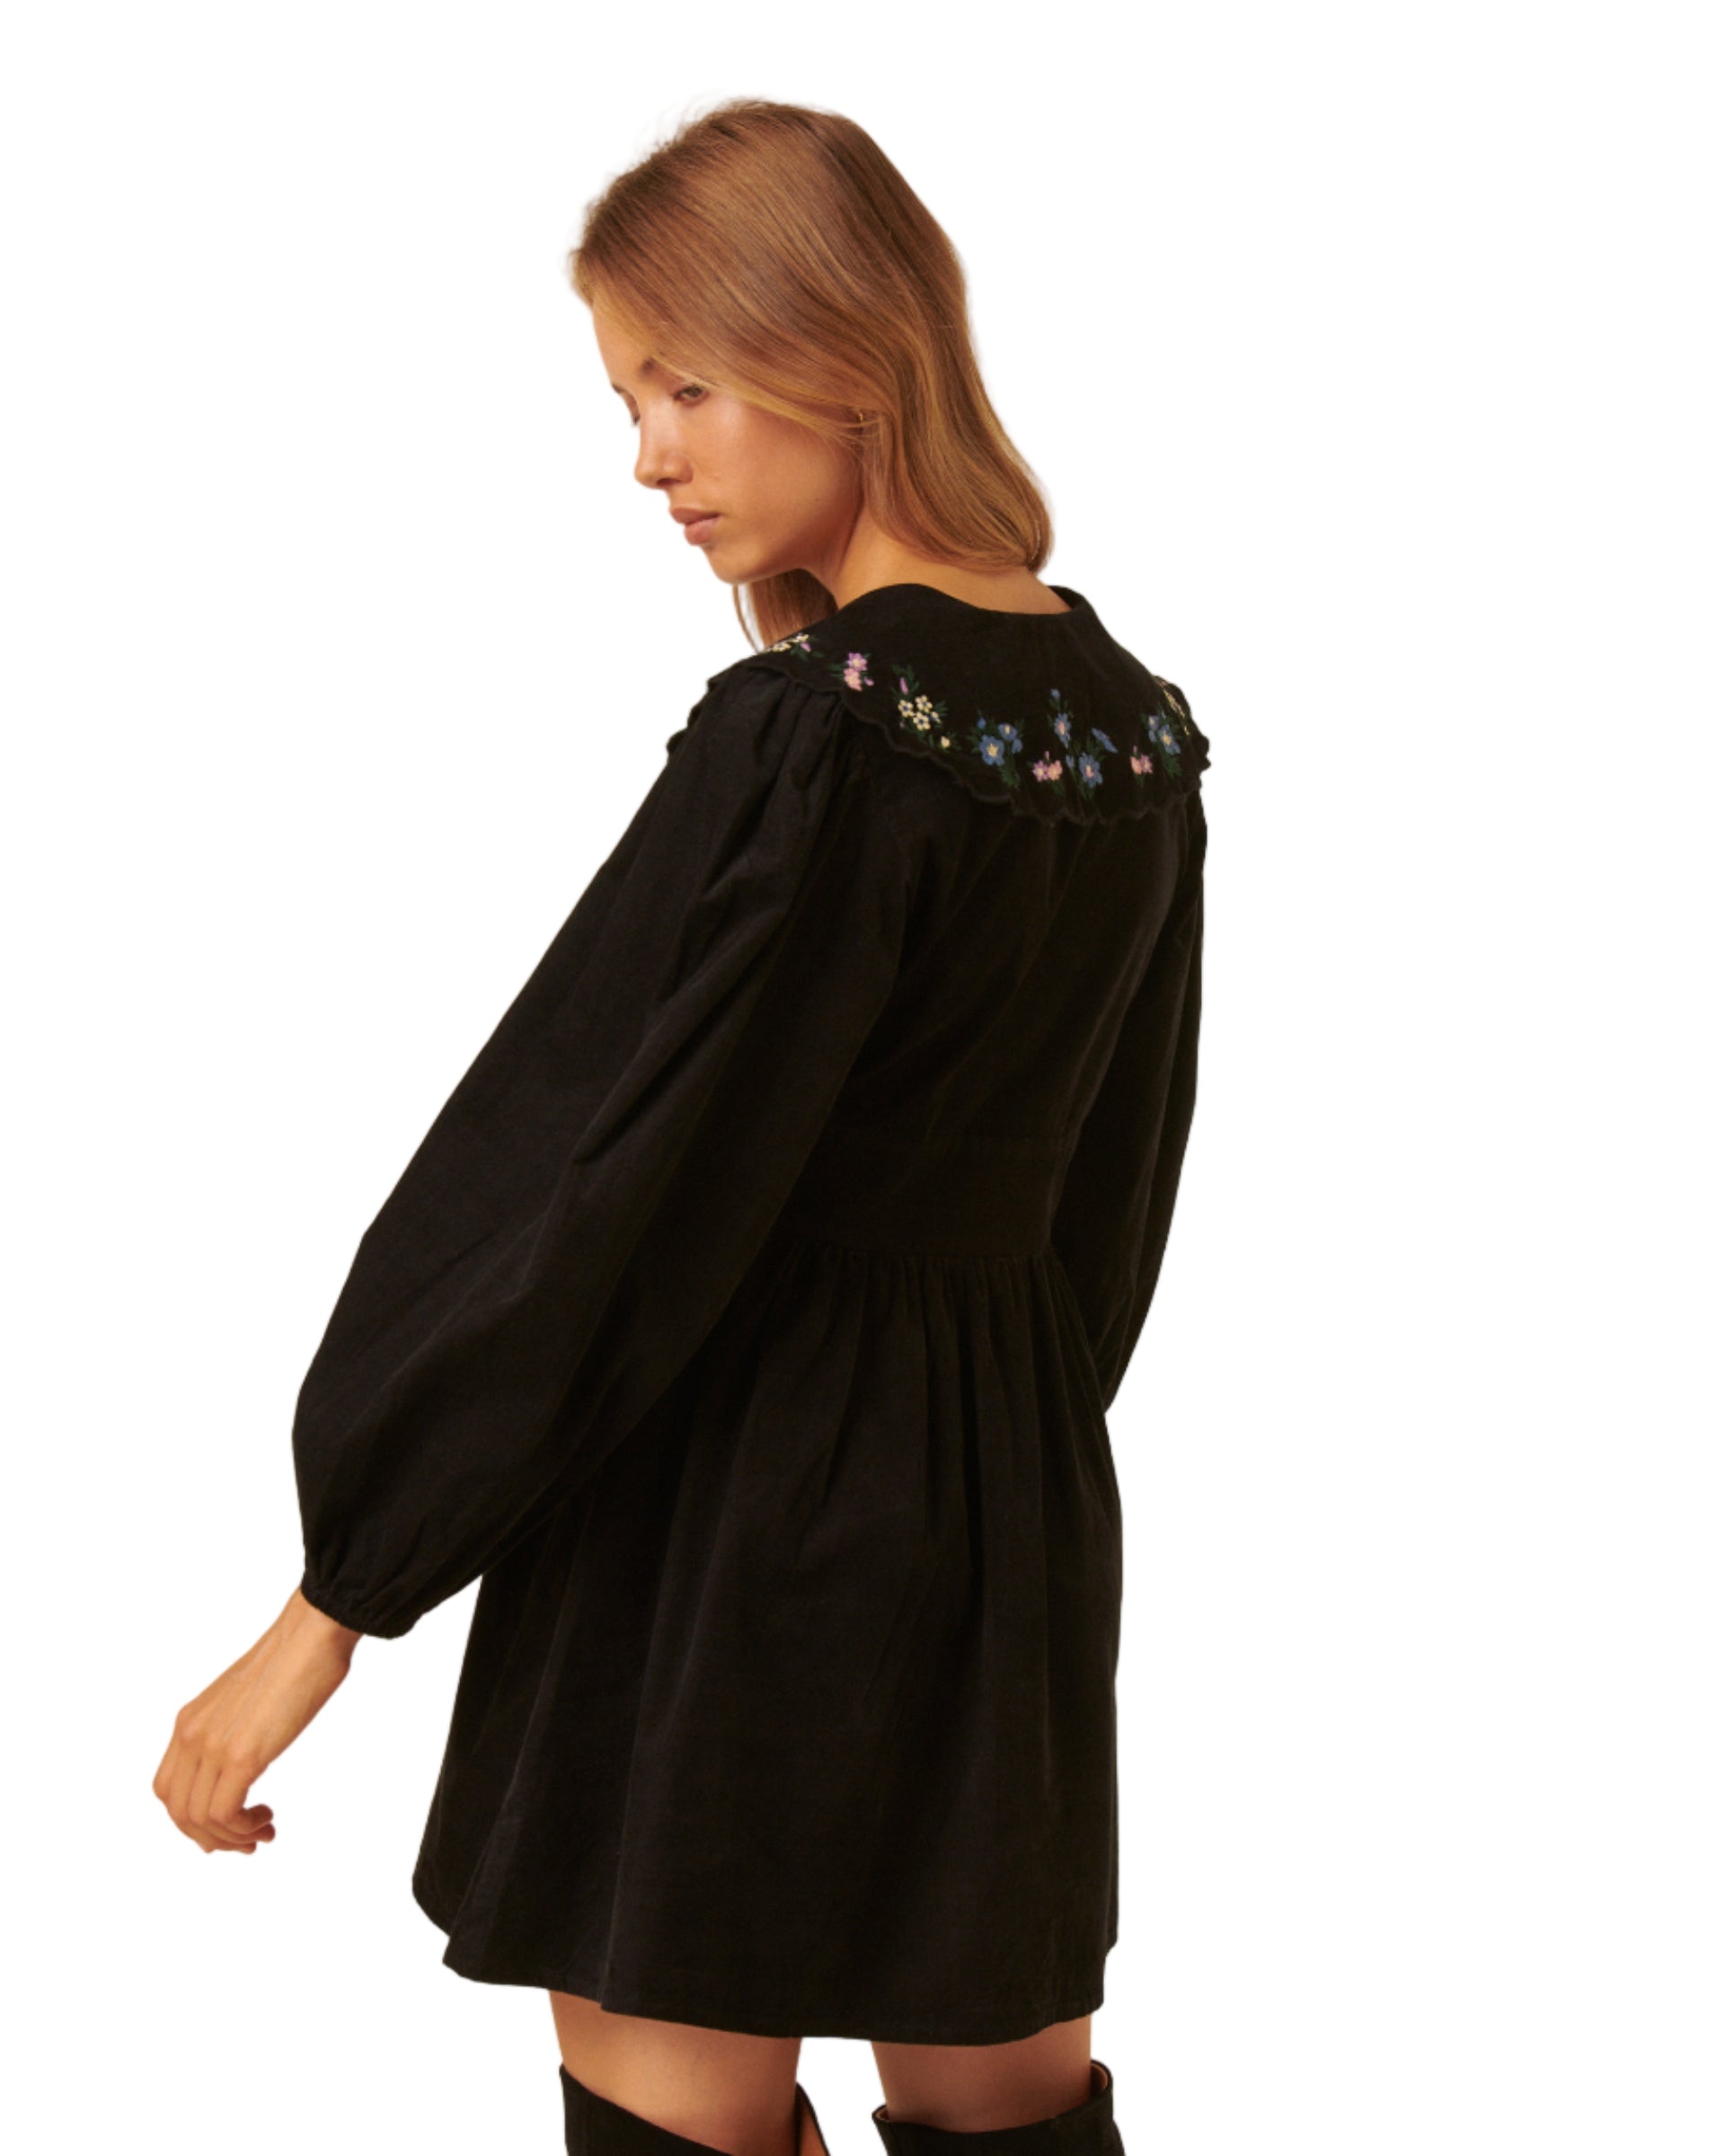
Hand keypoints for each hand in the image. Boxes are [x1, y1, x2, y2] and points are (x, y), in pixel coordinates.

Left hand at [153, 1587, 362, 1853]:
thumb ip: (234, 1726)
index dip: (192, 1818)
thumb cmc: (295, 1658)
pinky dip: (242, 1829)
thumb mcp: (247, 1699)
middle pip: (177, 1810)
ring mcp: (212, 1745)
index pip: (169, 1788)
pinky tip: (267, 1818)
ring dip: (231, 1838)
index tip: (228, 1826)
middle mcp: (191, 1734)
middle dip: (211, 1837)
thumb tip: (245, 1756)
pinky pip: (222, 1813)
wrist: (313, 1632)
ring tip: (264, 1831)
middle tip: (249, 1841)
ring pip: (197, 1819)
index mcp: (190, 1720)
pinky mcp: (240, 1755)